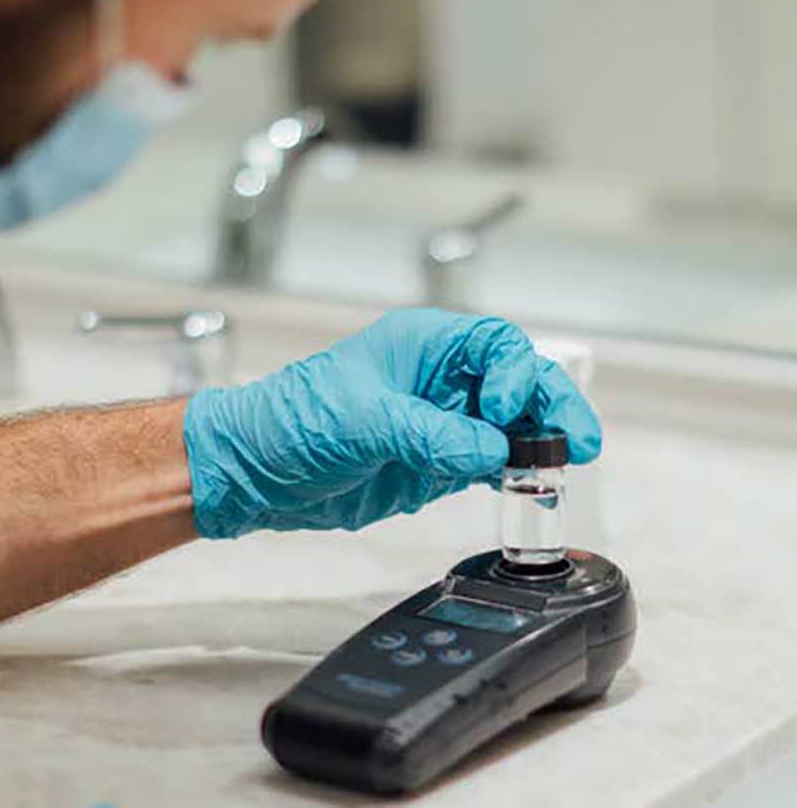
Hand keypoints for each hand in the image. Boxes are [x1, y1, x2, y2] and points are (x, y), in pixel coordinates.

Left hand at [183, 309, 601, 537]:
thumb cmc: (291, 421)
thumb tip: (490, 451)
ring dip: (540, 445)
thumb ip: (431, 435)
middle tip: (577, 444)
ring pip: (512, 426)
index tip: (502, 412)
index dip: (515, 375)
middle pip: (518, 384)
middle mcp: (439, 380)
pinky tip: (534, 487)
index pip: (496, 346)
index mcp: (423, 346)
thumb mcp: (363, 420)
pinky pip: (491, 462)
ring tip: (563, 469)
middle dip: (550, 409)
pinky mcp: (436, 463)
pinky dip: (515, 473)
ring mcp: (441, 423)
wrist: (255, 471)